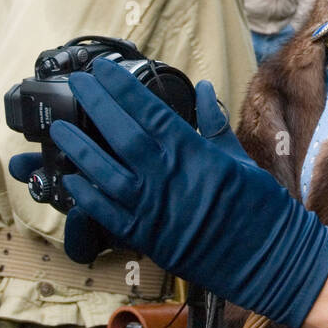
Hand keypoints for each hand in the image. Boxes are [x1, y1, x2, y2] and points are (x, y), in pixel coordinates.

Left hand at [16, 58, 327, 325]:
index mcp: (193, 152)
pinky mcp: (147, 237)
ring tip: (60, 128)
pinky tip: (72, 179)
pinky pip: (107, 214)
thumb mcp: (240, 157)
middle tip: (77, 83)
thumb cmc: (259, 207)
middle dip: (95, 104)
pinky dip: (88, 196)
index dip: (122, 87)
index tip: (102, 69)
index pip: (150, 110)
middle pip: (121, 133)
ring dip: (80, 148)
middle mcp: (169, 176)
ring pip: (105, 172)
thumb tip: (205, 89)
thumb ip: (214, 124)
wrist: (266, 258)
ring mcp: (154, 208)